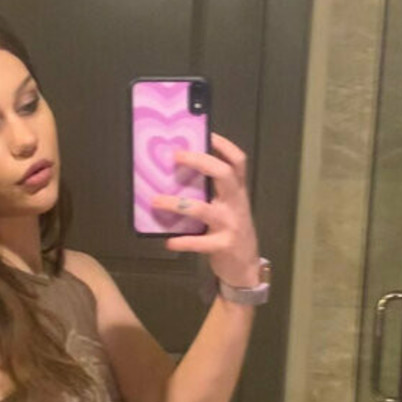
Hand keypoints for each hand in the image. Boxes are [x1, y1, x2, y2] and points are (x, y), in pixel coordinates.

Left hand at [152, 133, 261, 287]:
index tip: (206, 133)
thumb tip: (181, 172)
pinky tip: (169, 242)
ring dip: (177, 204)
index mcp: (237, 192)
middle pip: (224, 174)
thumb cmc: (231, 231)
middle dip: (200, 162)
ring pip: (203, 209)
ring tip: (156, 201)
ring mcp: (231, 225)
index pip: (237, 161)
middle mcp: (236, 204)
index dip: (223, 145)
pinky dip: (182, 241)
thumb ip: (214, 192)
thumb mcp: (229, 208)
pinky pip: (200, 242)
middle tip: (176, 156)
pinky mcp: (223, 246)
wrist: (246, 268)